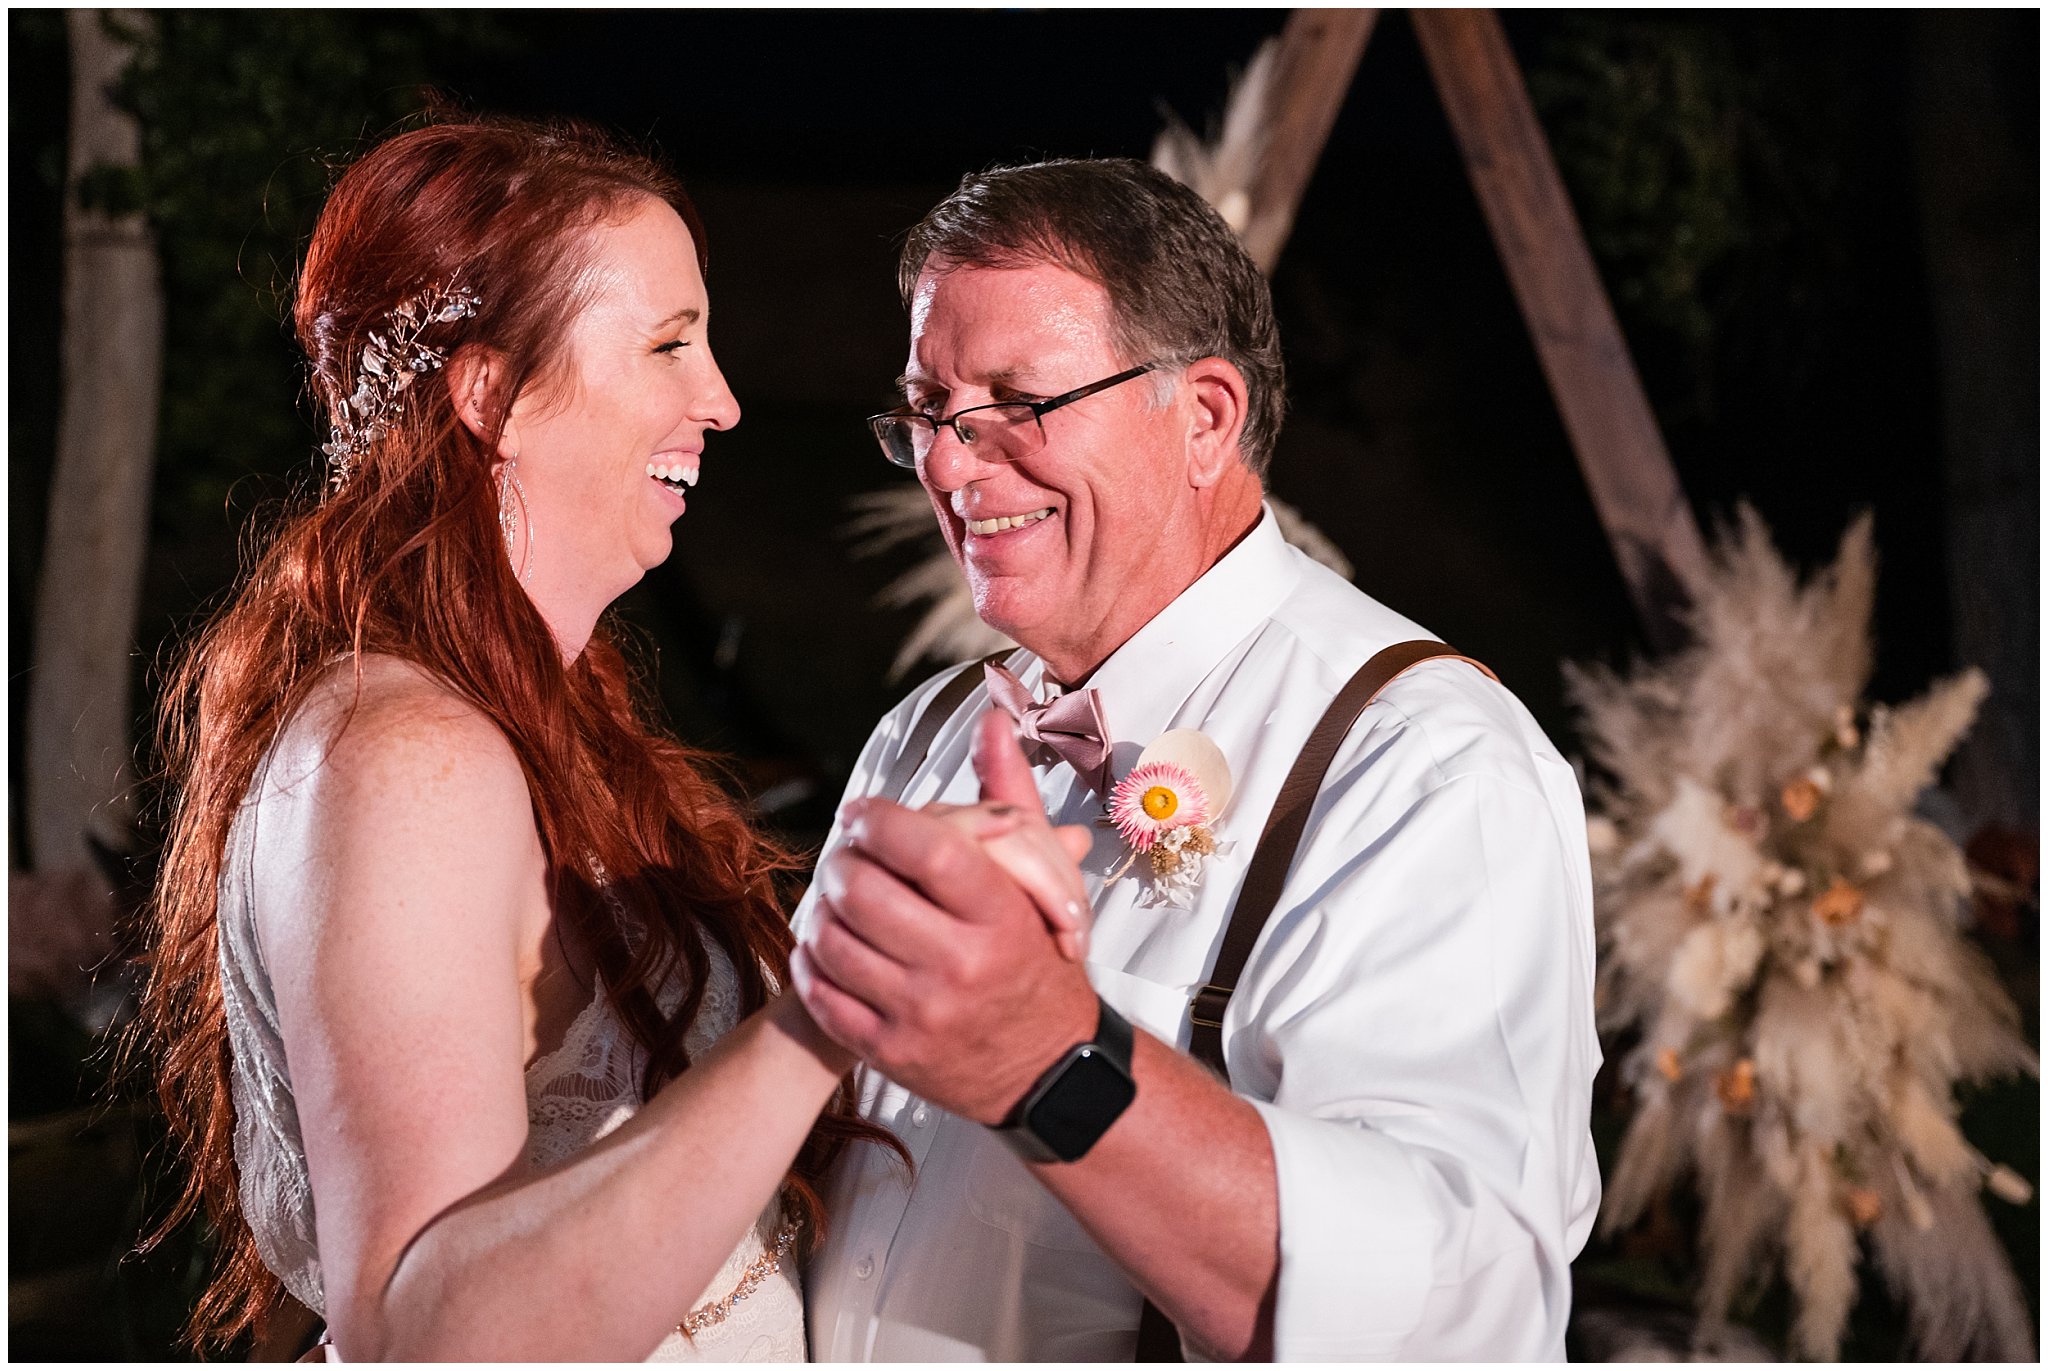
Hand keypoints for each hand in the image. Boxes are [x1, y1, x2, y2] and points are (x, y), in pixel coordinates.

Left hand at [793, 713, 1098, 1122]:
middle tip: (844, 856)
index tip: (863, 814)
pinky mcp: (890, 1053)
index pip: (929, 850)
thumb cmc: (1036, 960)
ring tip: (833, 898)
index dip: (882, 821)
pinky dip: (810, 963)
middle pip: (865, 892)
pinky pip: (821, 996)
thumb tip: (993, 721)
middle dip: (841, 862)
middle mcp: (962, 966)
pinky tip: (825, 946)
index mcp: (1003, 916)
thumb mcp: (1040, 884)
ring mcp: (921, 1014)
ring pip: (832, 941)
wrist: (1047, 1070)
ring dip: (820, 909)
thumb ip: (1010, 799)